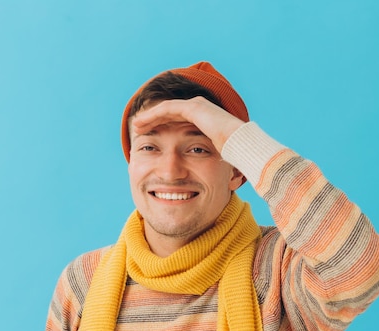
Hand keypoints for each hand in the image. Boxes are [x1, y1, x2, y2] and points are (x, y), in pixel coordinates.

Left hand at [131, 97, 246, 152]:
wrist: (242, 146)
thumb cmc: (234, 155)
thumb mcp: (215, 158)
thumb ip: (208, 159)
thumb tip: (210, 177)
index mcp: (206, 120)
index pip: (179, 121)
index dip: (163, 127)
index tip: (149, 137)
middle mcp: (201, 110)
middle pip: (170, 113)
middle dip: (153, 120)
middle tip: (138, 128)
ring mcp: (197, 106)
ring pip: (166, 109)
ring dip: (150, 116)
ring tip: (136, 125)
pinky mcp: (193, 107)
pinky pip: (167, 109)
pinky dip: (153, 115)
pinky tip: (141, 123)